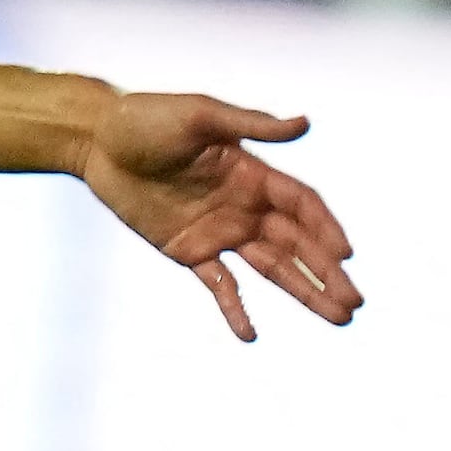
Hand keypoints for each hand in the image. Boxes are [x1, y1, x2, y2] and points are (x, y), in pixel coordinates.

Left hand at [76, 93, 360, 341]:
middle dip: (326, 273)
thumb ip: (250, 125)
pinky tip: (250, 335)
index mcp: (254, 174)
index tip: (345, 255)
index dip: (325, 229)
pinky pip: (219, 283)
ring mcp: (219, 231)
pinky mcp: (188, 249)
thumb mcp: (199, 115)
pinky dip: (234, 307)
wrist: (96, 139)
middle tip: (355, 303)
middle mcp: (245, 206)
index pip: (302, 206)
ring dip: (303, 291)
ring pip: (271, 268)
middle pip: (297, 244)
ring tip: (338, 318)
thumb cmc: (146, 119)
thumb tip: (305, 123)